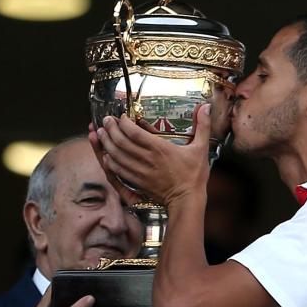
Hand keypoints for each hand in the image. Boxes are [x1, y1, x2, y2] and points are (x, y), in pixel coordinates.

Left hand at [90, 103, 212, 206]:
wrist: (187, 200)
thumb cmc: (194, 175)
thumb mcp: (201, 148)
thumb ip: (203, 126)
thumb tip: (206, 107)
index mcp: (160, 149)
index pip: (134, 132)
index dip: (123, 123)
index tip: (120, 116)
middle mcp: (147, 159)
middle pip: (121, 142)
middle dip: (110, 130)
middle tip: (105, 121)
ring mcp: (140, 172)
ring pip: (117, 156)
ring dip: (106, 144)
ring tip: (100, 134)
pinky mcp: (138, 182)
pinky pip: (118, 171)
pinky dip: (110, 163)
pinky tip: (106, 156)